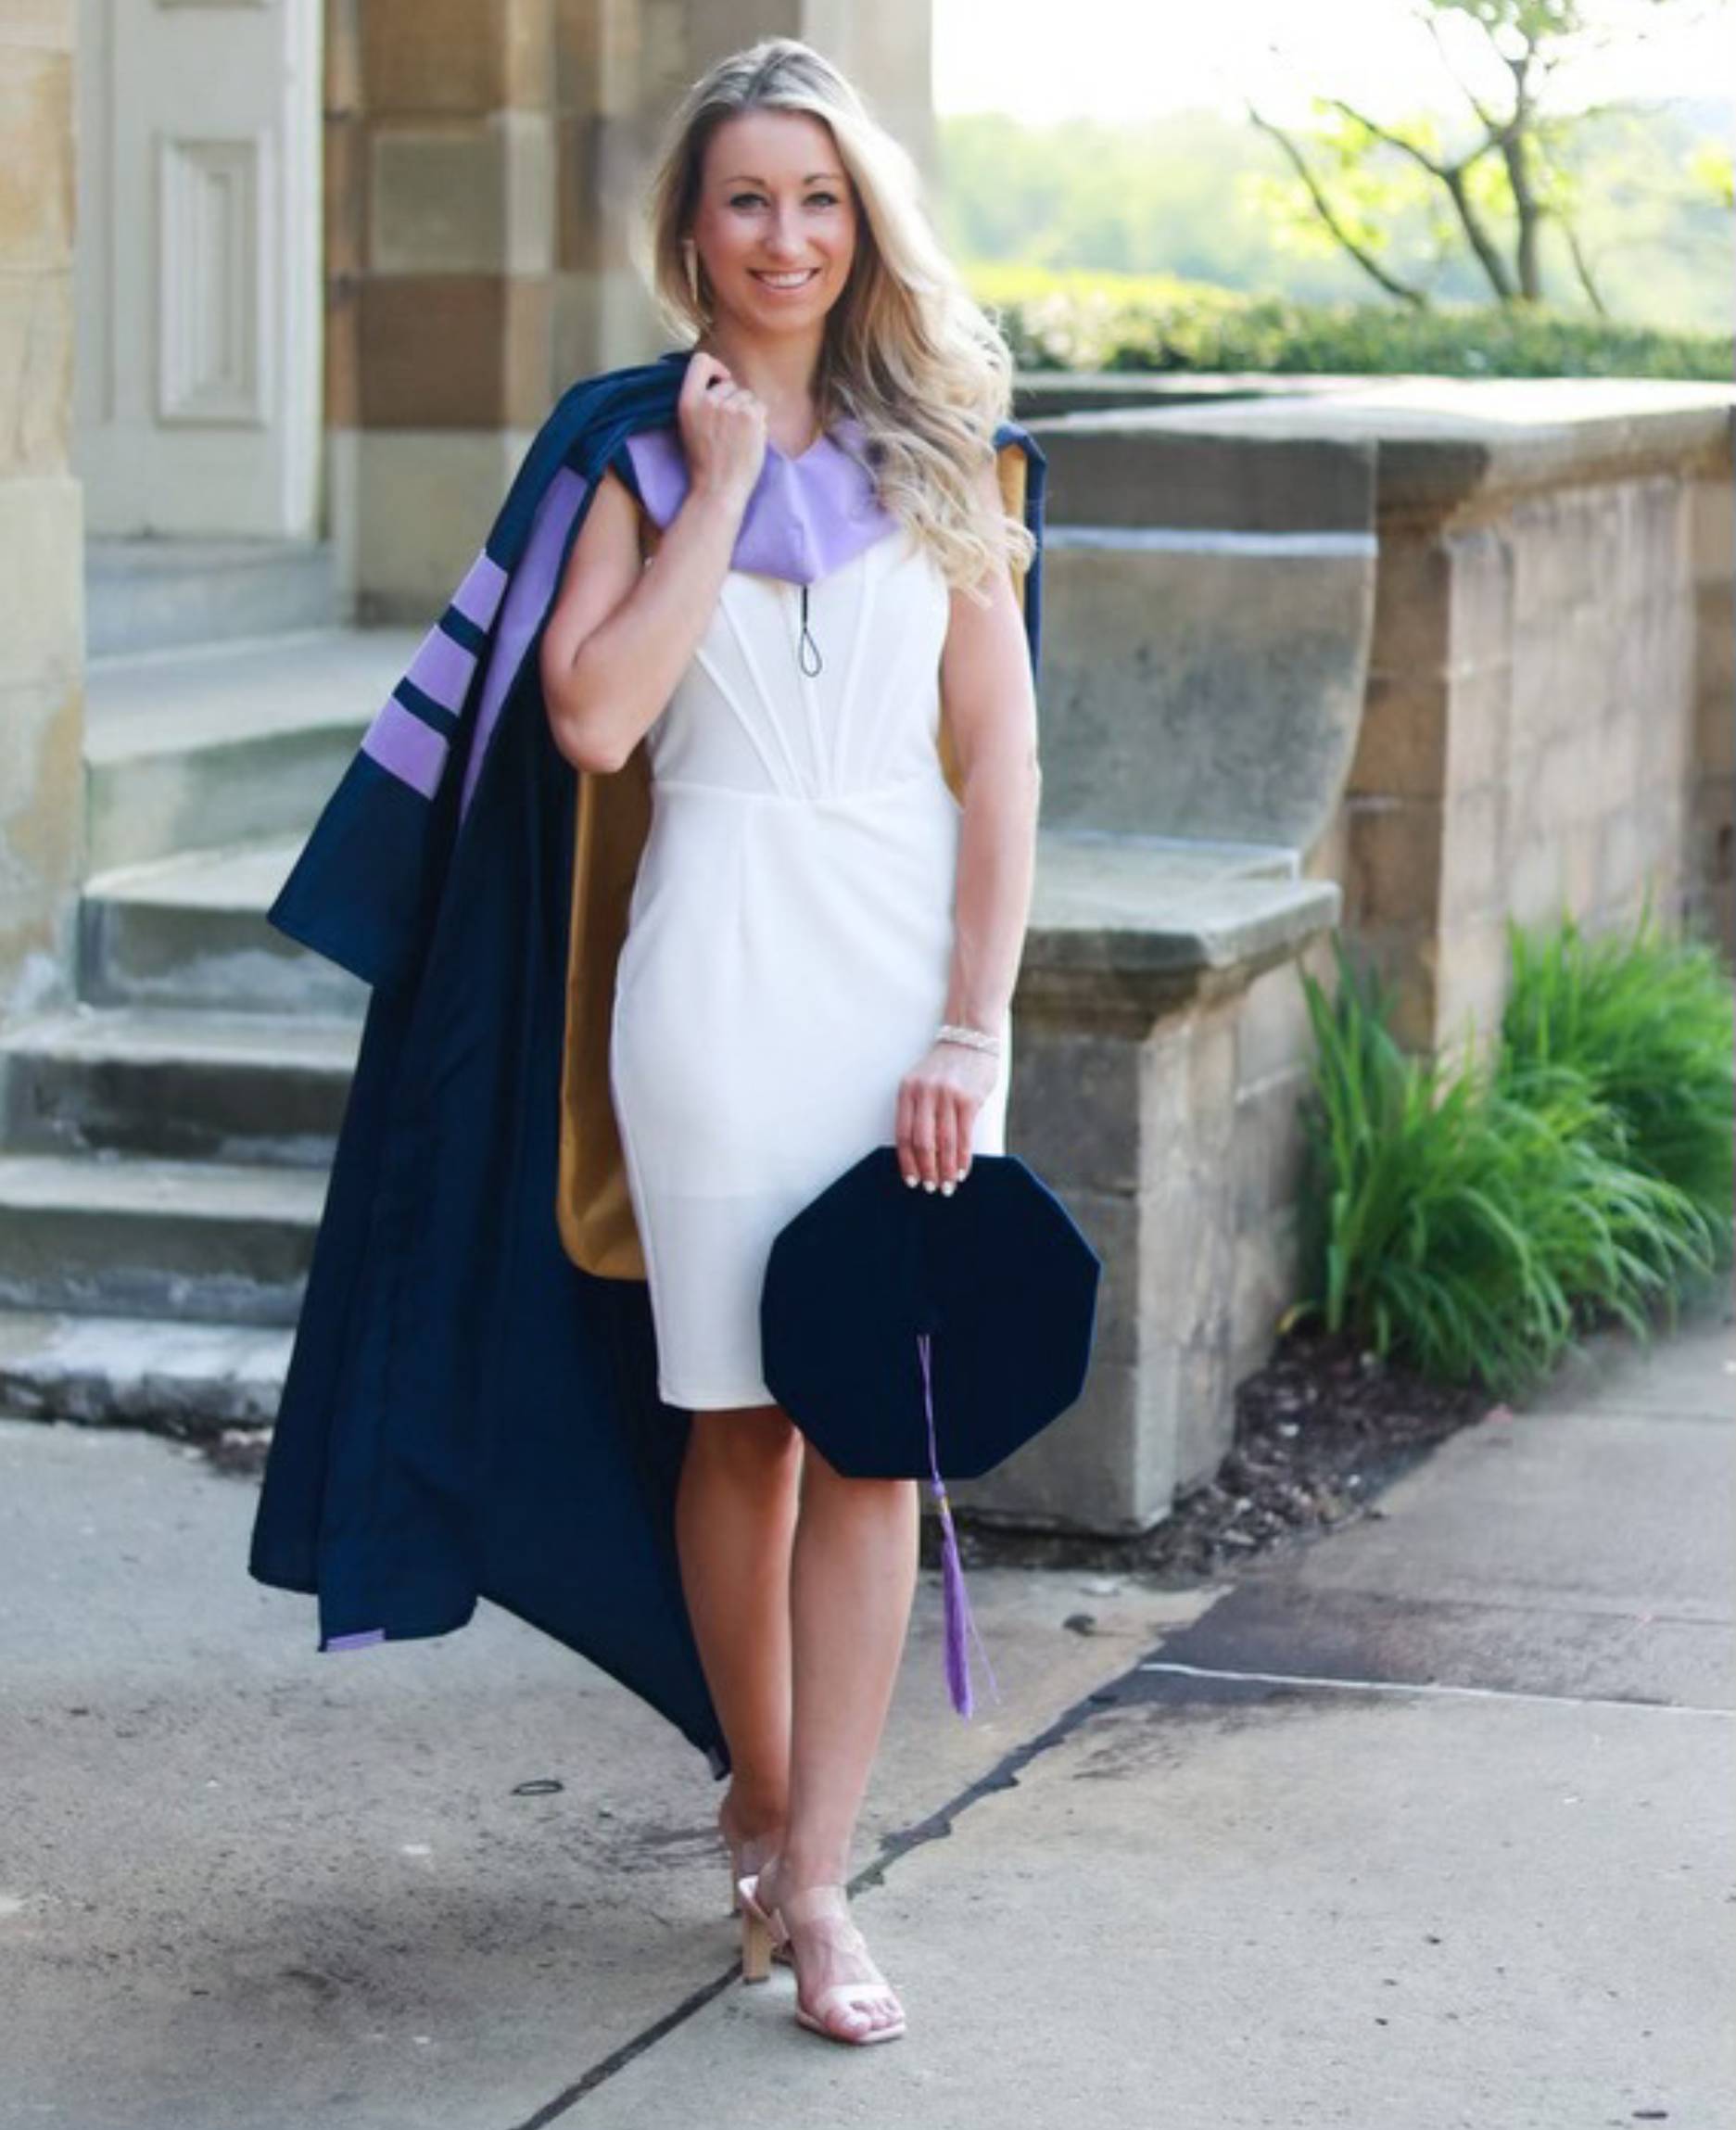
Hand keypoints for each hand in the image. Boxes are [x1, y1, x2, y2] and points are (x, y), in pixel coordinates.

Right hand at [678, 351, 766, 511]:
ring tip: (739, 437)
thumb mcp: (690, 427)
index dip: (715, 367)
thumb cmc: (706, 463)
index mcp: (688, 401)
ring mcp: (730, 407)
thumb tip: (723, 382)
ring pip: (747, 395)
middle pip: (730, 383)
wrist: (718, 489)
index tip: (722, 380)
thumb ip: (701, 402)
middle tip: (730, 429)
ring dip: (748, 412)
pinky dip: (760, 421)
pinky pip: (760, 406)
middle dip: (735, 400)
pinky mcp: (750, 415)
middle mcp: (708, 400)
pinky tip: (750, 439)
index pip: (700, 361)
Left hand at [896, 1039, 999, 1193]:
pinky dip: (962, 1157)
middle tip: (930, 1188)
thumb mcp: (922, 1082)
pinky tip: (962, 1170)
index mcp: (907, 1091)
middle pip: (921, 1142)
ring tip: (948, 1185)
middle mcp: (924, 1093)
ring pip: (943, 1142)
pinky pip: (963, 1136)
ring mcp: (947, 1095)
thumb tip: (921, 1153)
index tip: (910, 1180)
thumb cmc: (946, 1067)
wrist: (970, 1036)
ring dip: (945, 1169)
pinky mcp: (968, 1099)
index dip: (906, 1161)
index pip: (902, 1134)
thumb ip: (918, 1110)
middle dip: (925, 1170)